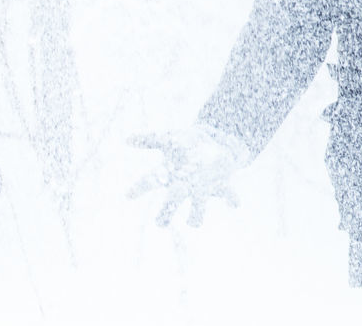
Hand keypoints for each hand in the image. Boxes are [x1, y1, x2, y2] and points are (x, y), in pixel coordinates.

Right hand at [128, 124, 250, 226]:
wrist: (215, 143)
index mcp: (170, 174)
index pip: (150, 181)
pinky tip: (235, 204)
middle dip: (166, 213)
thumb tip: (127, 139)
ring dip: (197, 213)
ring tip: (193, 222)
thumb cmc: (189, 142)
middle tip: (160, 223)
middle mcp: (184, 185)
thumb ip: (150, 138)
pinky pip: (228, 193)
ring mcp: (203, 187)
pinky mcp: (222, 184)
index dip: (139, 188)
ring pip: (199, 206)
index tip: (128, 195)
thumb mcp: (170, 137)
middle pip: (171, 202)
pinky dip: (232, 199)